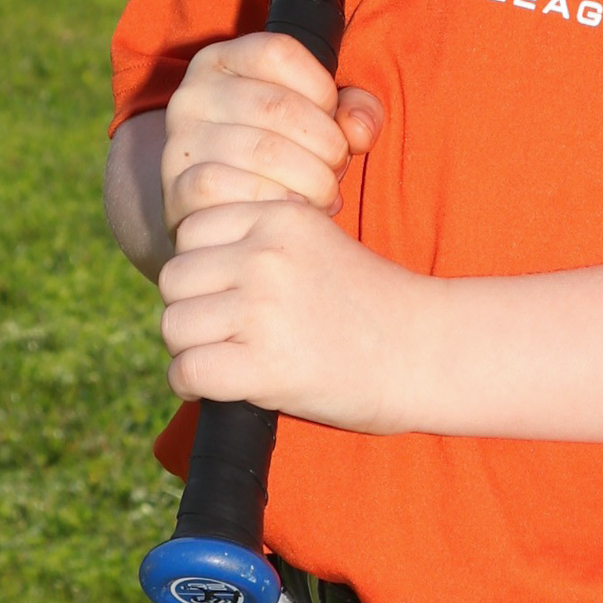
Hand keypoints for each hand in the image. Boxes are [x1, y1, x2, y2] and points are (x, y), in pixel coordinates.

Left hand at [157, 197, 433, 432]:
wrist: (428, 352)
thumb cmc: (372, 303)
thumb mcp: (316, 244)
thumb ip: (258, 243)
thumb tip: (187, 272)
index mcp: (280, 215)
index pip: (191, 230)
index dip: (202, 267)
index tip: (227, 293)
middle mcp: (266, 254)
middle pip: (174, 278)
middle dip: (190, 309)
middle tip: (223, 333)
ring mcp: (264, 308)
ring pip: (174, 326)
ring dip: (190, 349)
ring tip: (226, 359)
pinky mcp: (265, 364)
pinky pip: (188, 371)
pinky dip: (192, 386)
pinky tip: (222, 387)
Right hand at [160, 31, 383, 233]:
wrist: (223, 215)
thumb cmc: (281, 157)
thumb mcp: (319, 119)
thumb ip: (354, 111)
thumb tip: (359, 130)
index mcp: (223, 60)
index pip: (279, 52)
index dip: (322, 90)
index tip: (333, 121)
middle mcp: (193, 95)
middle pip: (278, 106)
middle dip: (326, 145)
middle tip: (336, 170)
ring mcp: (180, 142)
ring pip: (262, 151)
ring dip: (310, 180)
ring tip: (322, 195)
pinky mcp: (176, 191)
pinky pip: (232, 190)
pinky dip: (275, 203)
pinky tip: (291, 210)